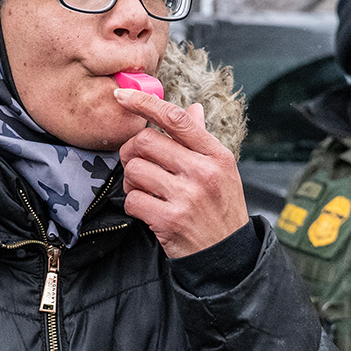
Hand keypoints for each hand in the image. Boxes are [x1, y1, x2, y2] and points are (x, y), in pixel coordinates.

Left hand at [115, 90, 249, 258]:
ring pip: (135, 170)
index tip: (122, 95)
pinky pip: (133, 199)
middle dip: (132, 152)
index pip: (176, 118)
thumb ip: (201, 140)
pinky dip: (134, 204)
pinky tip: (148, 210)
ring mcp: (187, 197)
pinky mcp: (170, 220)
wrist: (228, 255)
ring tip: (146, 190)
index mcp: (216, 155)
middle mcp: (203, 172)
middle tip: (138, 164)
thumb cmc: (221, 208)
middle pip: (146, 141)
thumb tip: (192, 109)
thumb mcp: (222, 171)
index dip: (145, 103)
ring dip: (132, 181)